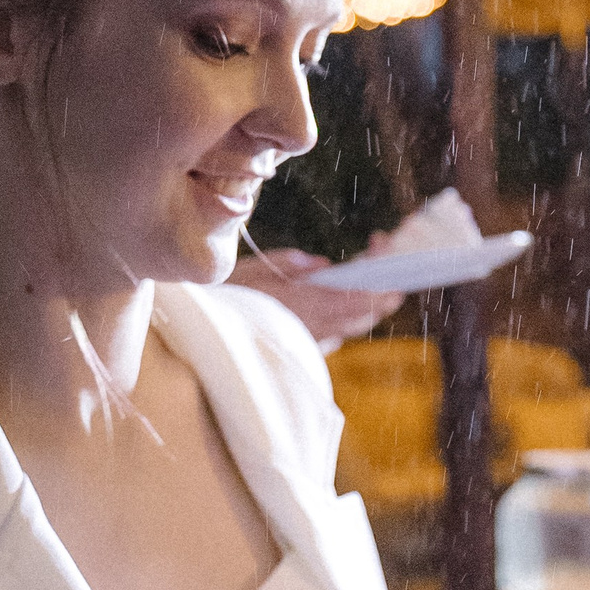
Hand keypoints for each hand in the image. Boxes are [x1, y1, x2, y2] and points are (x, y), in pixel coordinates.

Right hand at [231, 244, 404, 348]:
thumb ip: (288, 264)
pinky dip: (351, 310)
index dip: (382, 269)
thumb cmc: (220, 301)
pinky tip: (345, 291)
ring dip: (371, 298)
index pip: (363, 294)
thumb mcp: (249, 271)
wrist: (203, 342)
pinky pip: (340, 330)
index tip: (381, 241)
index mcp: (306, 305)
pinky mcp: (305, 349)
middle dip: (386, 283)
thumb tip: (323, 265)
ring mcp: (313, 342)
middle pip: (370, 312)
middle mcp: (316, 329)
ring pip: (357, 323)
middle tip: (384, 254)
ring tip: (371, 268)